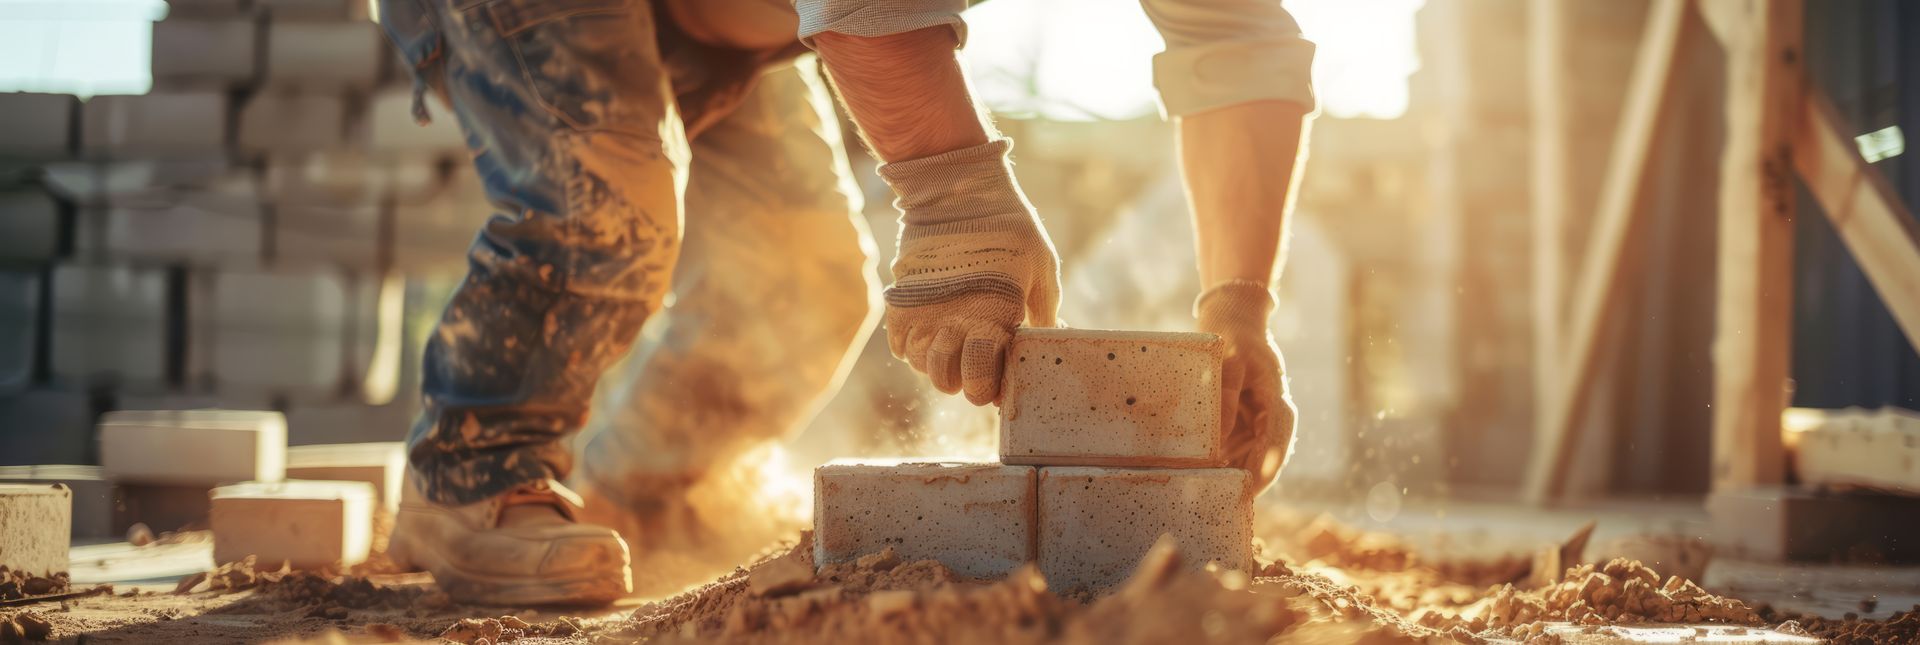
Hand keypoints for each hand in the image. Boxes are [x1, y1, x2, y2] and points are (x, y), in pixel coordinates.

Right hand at [880, 140, 1060, 404]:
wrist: (955, 188)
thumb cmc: (1008, 226)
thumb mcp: (1041, 265)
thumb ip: (1043, 309)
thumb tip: (1051, 336)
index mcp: (991, 321)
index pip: (982, 382)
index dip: (990, 388)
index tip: (999, 378)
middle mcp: (951, 324)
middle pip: (946, 383)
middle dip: (961, 380)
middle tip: (973, 360)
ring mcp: (922, 314)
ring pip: (921, 367)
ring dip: (936, 364)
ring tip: (952, 343)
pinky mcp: (902, 301)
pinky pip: (900, 346)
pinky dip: (913, 346)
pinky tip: (933, 330)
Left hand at [1195, 280, 1297, 496]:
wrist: (1235, 325)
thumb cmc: (1235, 340)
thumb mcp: (1229, 359)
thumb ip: (1226, 391)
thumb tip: (1218, 434)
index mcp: (1277, 404)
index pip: (1276, 442)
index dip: (1264, 468)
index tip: (1249, 489)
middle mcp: (1272, 422)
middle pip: (1265, 462)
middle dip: (1246, 485)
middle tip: (1222, 506)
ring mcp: (1257, 429)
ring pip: (1249, 463)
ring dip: (1232, 481)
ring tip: (1207, 501)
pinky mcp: (1241, 430)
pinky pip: (1233, 455)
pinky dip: (1220, 468)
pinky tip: (1199, 482)